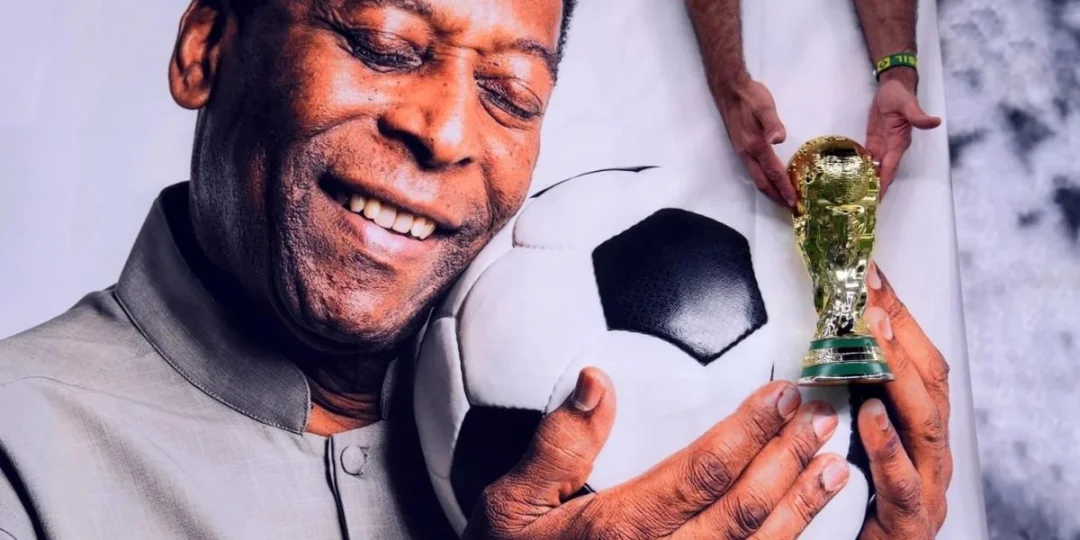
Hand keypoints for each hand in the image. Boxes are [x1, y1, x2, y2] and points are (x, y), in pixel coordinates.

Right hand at [464, 369, 850, 539]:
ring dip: (802, 505)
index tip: (783, 397)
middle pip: (745, 508)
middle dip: (791, 460)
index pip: (705, 471)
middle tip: (823, 418)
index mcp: (625, 528)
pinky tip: (805, 523)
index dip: (751, 432)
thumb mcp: (511, 503)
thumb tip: (597, 381)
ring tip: (836, 466)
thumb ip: (556, 445)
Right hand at [714, 76, 796, 207]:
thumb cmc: (749, 97)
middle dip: (776, 197)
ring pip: (756, 178)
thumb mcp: (764, 107)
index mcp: (755, 146)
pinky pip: (754, 170)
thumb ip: (772, 124)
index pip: (773, 172)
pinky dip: (764, 180)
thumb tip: (779, 139)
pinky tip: (770, 179)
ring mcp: (742, 152)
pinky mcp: (742, 148)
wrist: (729, 89)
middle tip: (790, 208)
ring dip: (770, 191)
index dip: (784, 188)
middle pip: (762, 182)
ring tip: (782, 199)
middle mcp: (747, 153)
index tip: (794, 201)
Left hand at [857, 263, 952, 538]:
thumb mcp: (847, 437)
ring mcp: (926, 485)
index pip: (915, 357)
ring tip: (874, 340)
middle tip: (870, 296)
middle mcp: (928, 451)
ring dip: (898, 376)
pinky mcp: (910, 523)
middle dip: (900, 334)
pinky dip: (888, 449)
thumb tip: (812, 340)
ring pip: (924, 424)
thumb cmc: (854, 502)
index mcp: (913, 425)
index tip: (868, 274)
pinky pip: (904, 484)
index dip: (895, 314)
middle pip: (928, 381)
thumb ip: (840, 394)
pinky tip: (871, 418)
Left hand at [865, 70, 941, 196]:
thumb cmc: (901, 94)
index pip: (890, 167)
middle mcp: (891, 148)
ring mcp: (882, 145)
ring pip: (875, 167)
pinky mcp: (874, 140)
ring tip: (856, 196)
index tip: (878, 198)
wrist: (892, 85)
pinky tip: (853, 177)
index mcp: (900, 143)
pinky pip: (868, 158)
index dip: (884, 182)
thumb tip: (936, 122)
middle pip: (883, 172)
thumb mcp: (908, 104)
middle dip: (875, 188)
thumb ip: (918, 116)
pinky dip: (862, 167)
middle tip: (864, 205)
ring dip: (867, 180)